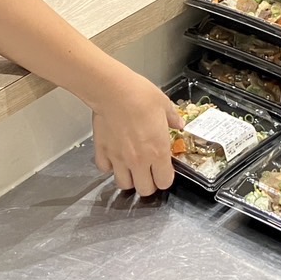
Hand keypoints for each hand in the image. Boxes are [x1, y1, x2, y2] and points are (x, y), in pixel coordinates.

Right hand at [90, 71, 182, 196]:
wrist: (113, 89)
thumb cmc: (141, 95)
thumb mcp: (164, 104)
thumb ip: (173, 118)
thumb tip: (179, 124)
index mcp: (158, 151)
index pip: (164, 182)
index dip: (165, 178)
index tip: (164, 170)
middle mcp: (138, 160)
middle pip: (144, 190)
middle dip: (148, 183)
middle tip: (148, 171)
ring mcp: (118, 158)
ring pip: (123, 184)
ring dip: (129, 178)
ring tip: (131, 167)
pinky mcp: (102, 151)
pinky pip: (105, 169)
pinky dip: (109, 166)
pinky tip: (114, 156)